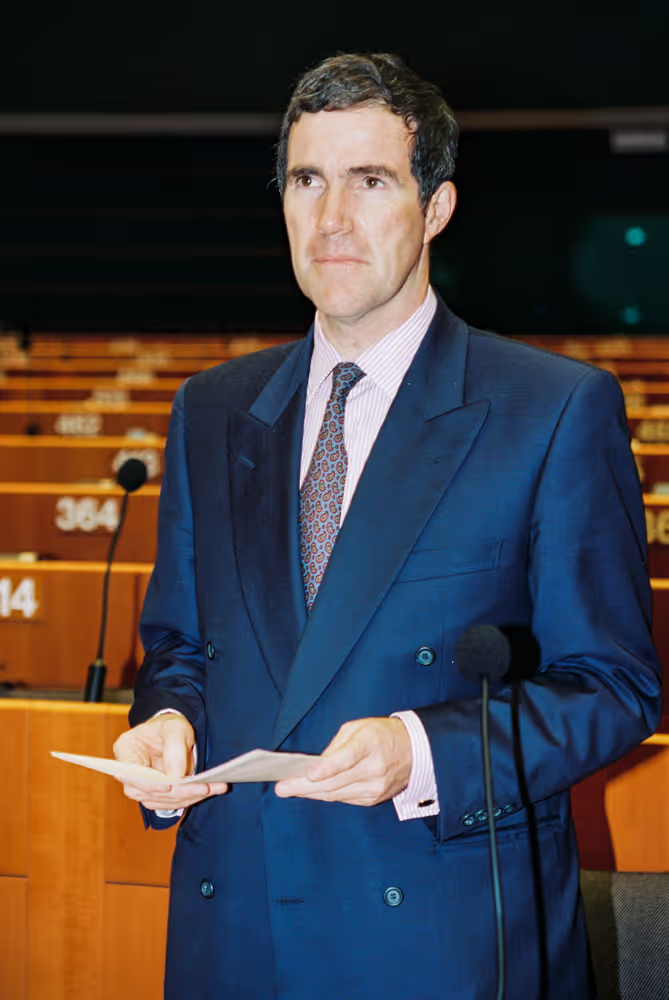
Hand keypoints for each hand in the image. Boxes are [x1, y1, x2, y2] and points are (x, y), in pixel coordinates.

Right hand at [113, 712, 227, 810]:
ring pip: (159, 801)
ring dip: (186, 798)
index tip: (172, 785)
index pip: (132, 774)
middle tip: (205, 788)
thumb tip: (175, 777)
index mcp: (125, 749)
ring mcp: (138, 785)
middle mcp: (127, 772)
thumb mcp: (175, 728)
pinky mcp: (152, 794)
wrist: (172, 732)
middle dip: (179, 792)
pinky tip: (203, 793)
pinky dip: (186, 800)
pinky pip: (167, 803)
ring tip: (210, 789)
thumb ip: (174, 749)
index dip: (150, 784)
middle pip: (148, 791)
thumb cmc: (169, 726)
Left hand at [274, 717, 411, 806]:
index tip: (308, 774)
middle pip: (335, 782)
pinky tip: (310, 791)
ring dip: (311, 793)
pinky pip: (344, 798)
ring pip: (336, 794)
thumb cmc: (381, 734)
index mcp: (370, 744)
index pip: (346, 759)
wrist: (415, 750)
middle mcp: (374, 769)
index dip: (327, 769)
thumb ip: (337, 745)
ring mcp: (376, 787)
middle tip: (282, 788)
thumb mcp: (359, 728)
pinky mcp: (374, 798)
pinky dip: (326, 794)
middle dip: (305, 786)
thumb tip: (316, 766)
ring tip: (289, 790)